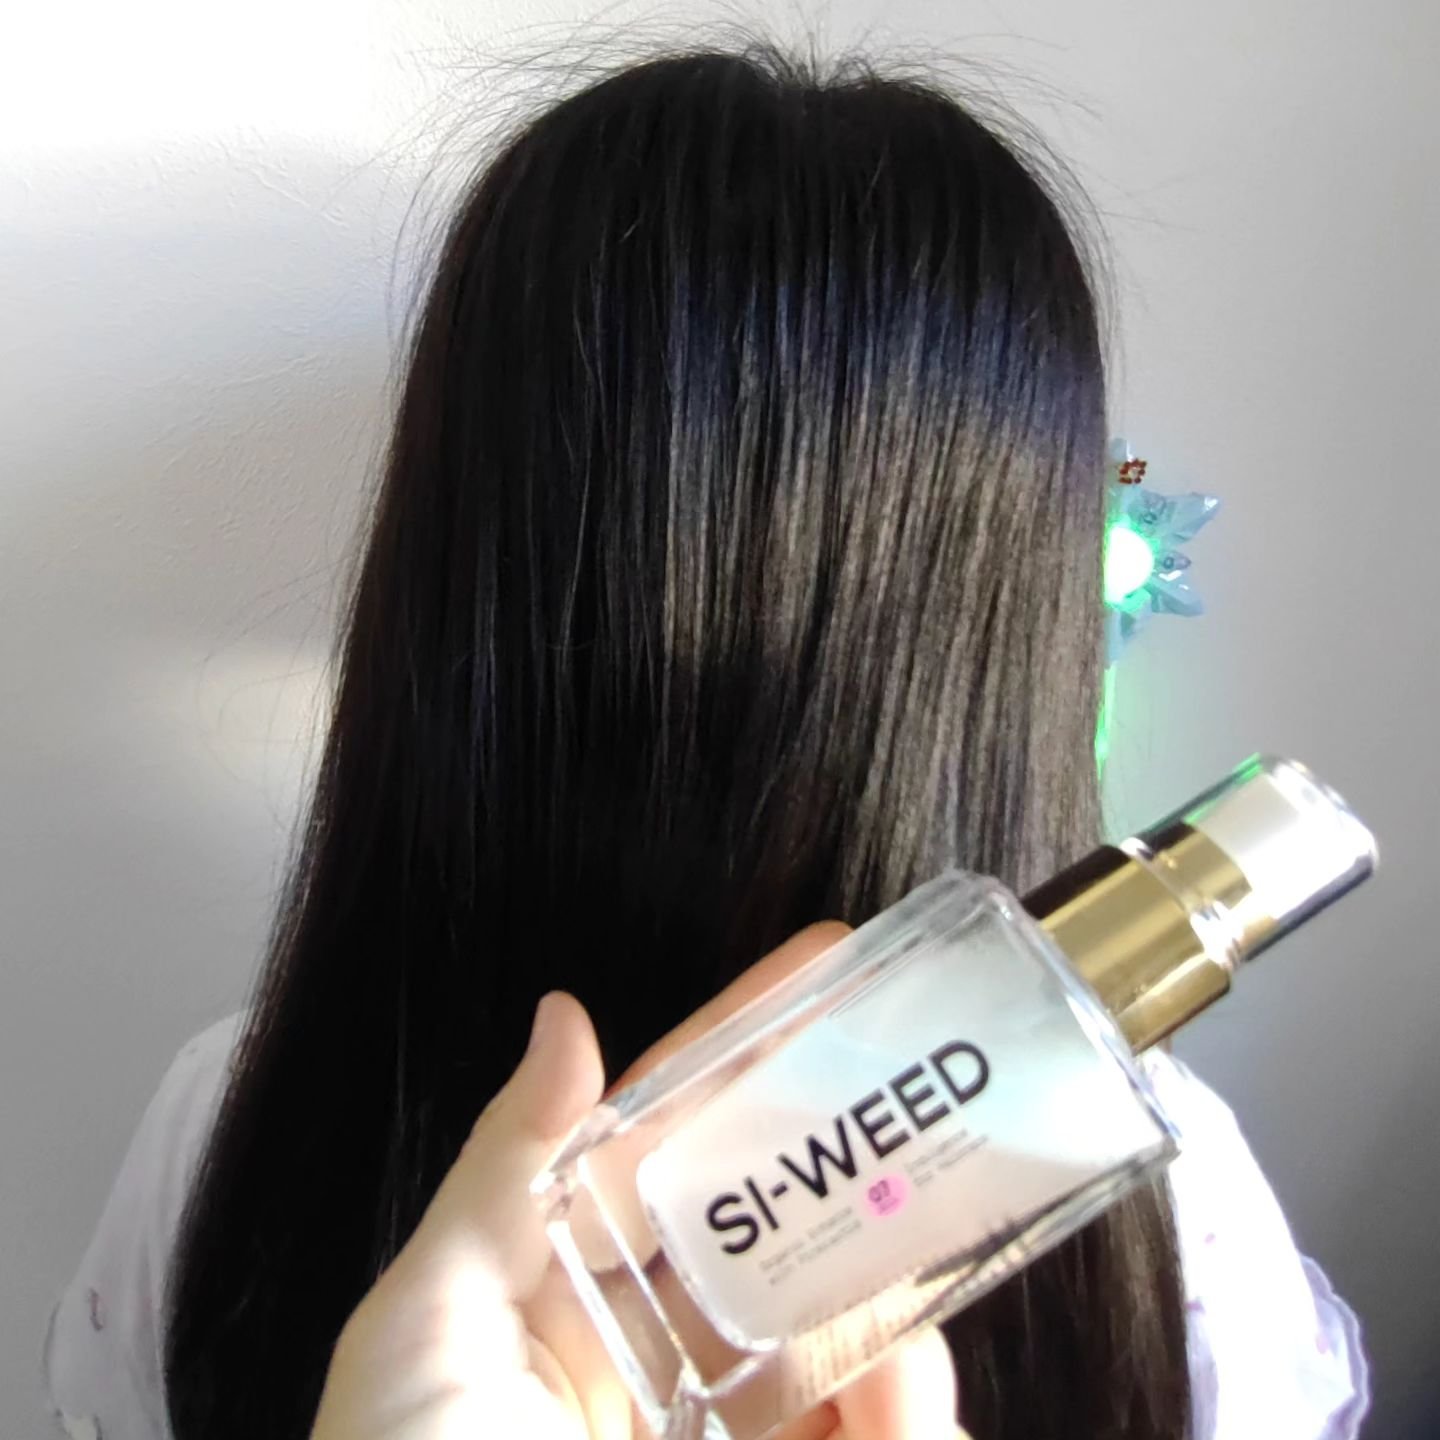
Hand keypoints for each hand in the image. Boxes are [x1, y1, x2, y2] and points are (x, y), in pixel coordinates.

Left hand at [309, 924, 968, 1439]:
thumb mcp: (422, 1344)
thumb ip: (504, 1178)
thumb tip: (566, 1017)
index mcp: (575, 1307)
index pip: (676, 1151)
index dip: (744, 1053)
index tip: (825, 965)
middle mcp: (667, 1374)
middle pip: (783, 1233)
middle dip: (851, 1162)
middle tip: (927, 1093)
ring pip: (855, 1343)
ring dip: (896, 1305)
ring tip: (915, 1293)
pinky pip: (882, 1439)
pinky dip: (909, 1416)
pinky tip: (901, 1392)